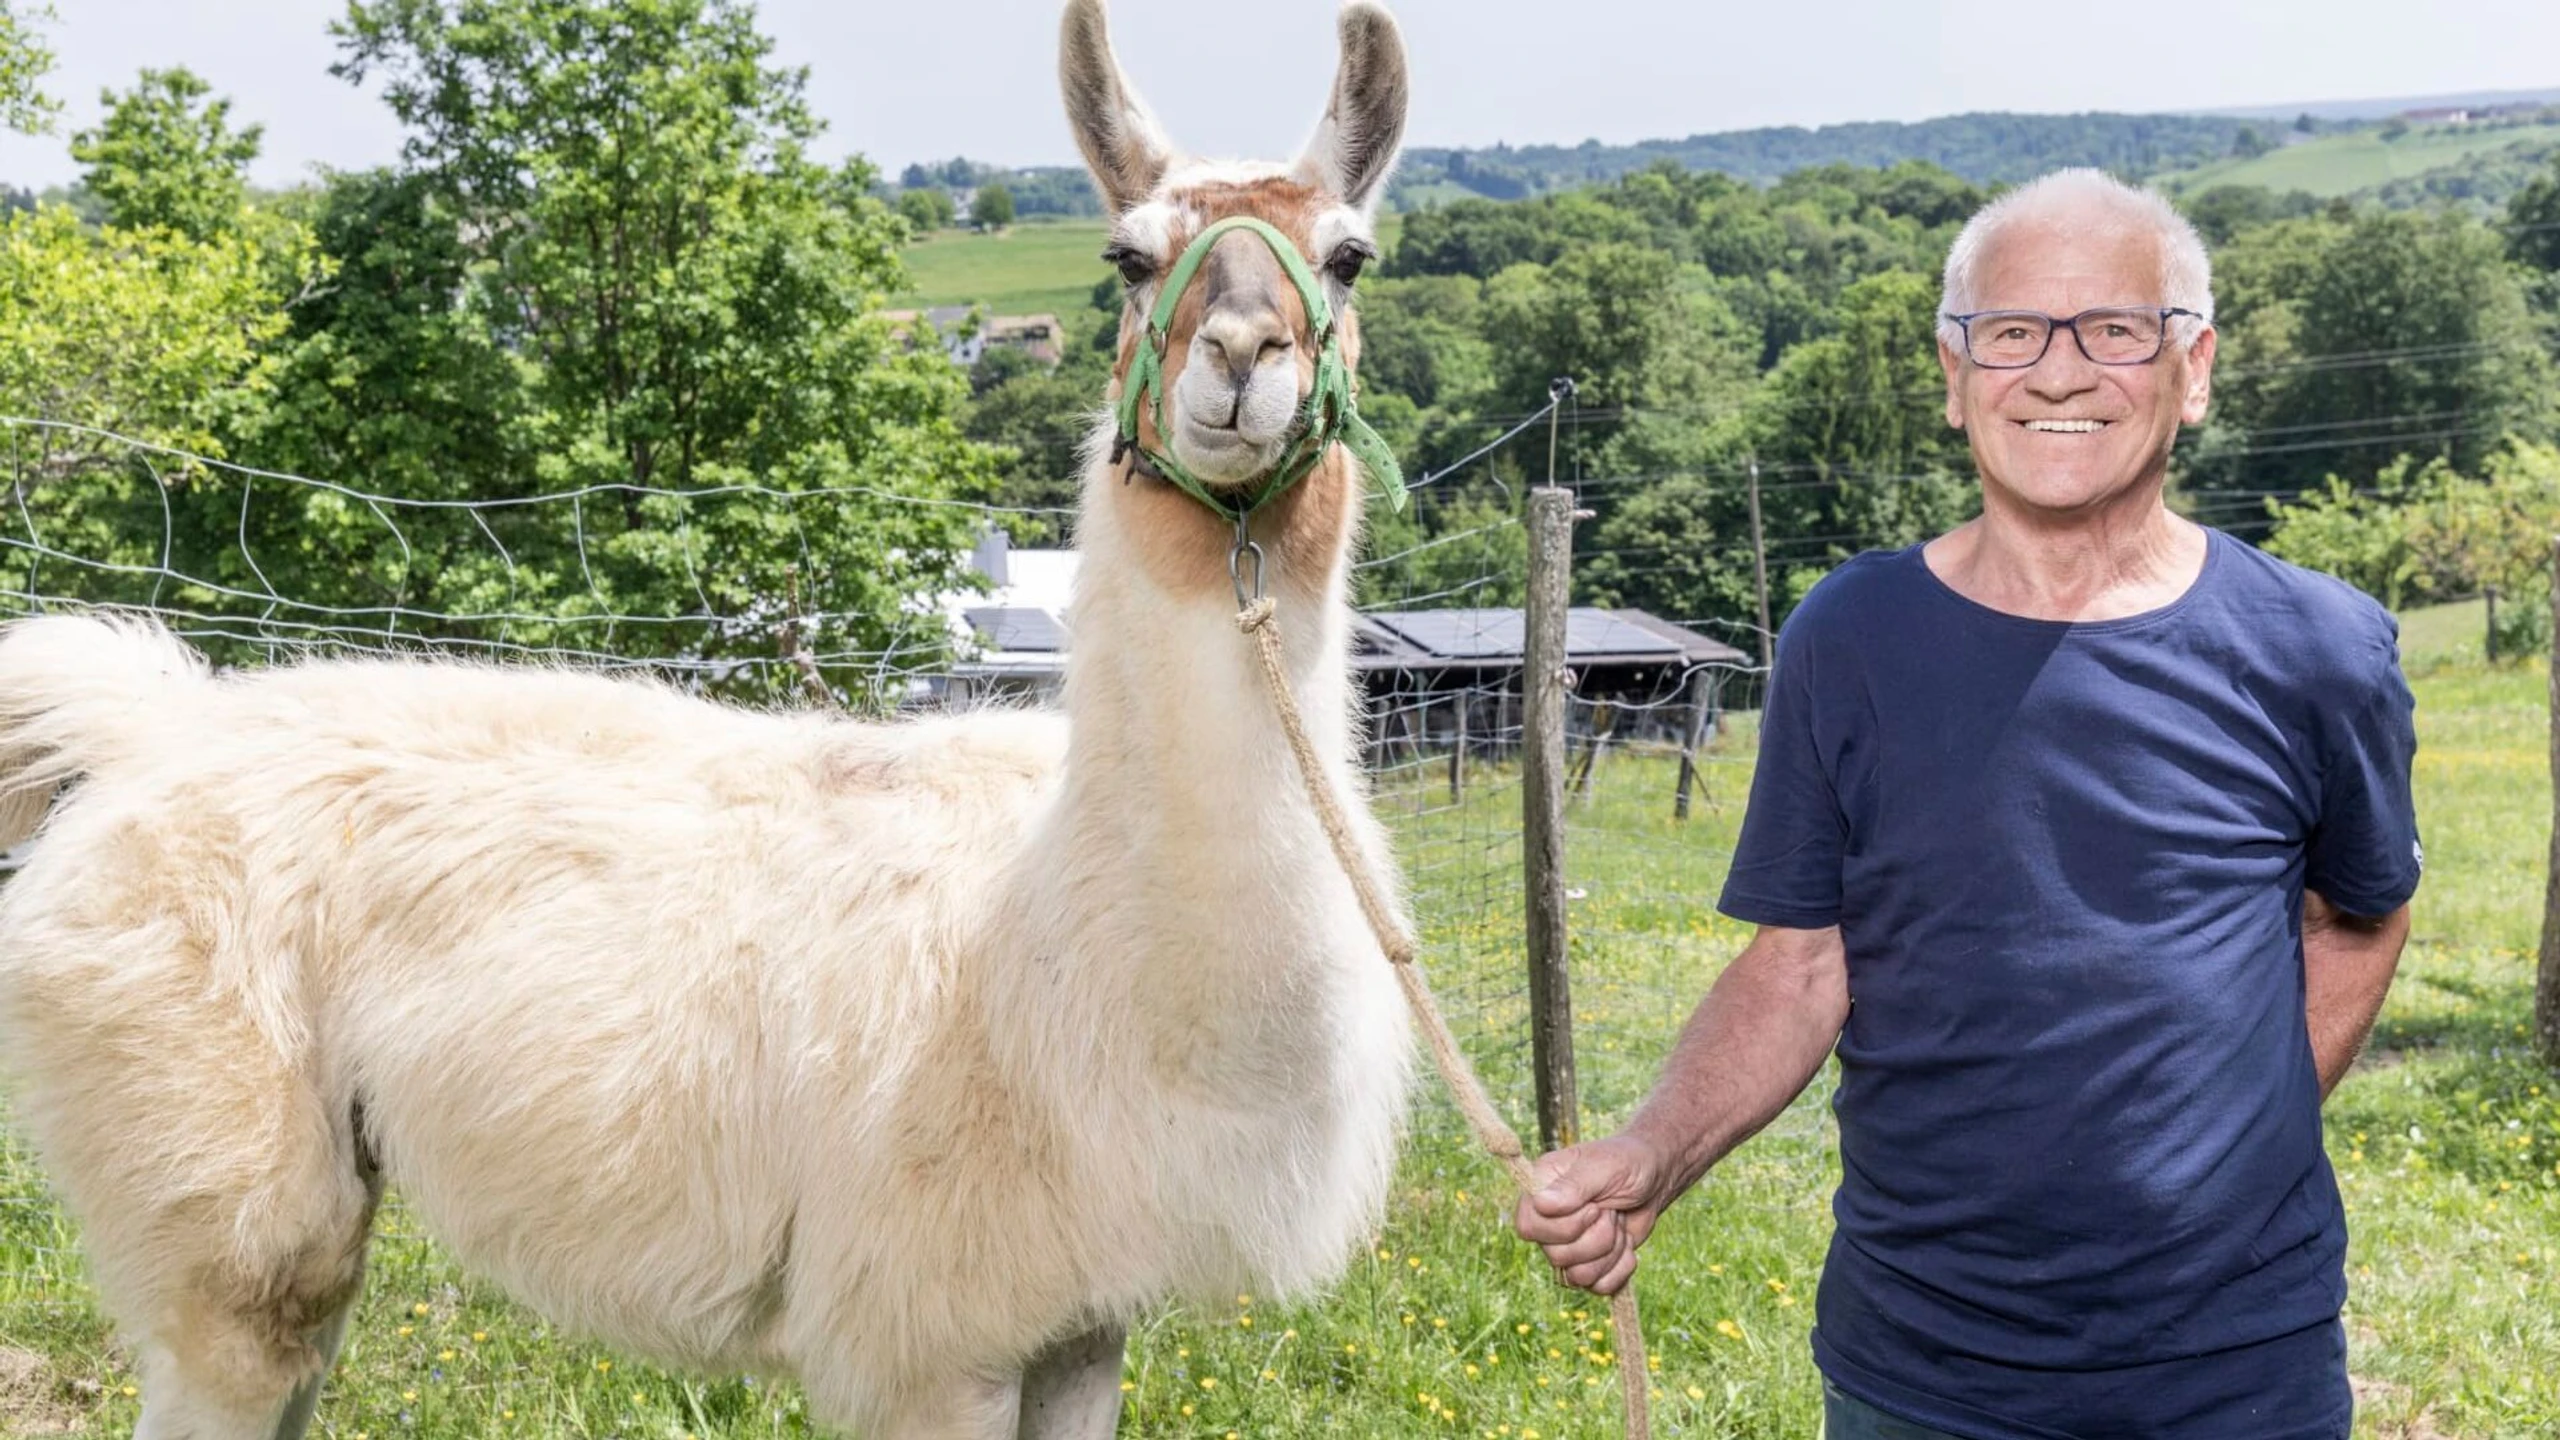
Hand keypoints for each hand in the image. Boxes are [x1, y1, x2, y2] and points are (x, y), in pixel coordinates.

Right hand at [1510, 1132, 1676, 1295]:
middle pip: (1556, 1256)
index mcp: (1541, 1189)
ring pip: (1577, 1276)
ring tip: (1619, 1224)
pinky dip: (1621, 1268)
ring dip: (1610, 1252)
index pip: (1529, 1227)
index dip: (1565, 1226)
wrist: (1656, 1179)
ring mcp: (1567, 1245)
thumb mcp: (1604, 1167)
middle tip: (1611, 1211)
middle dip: (1598, 1238)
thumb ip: (1574, 1186)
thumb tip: (1540, 1203)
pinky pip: (1598, 1287)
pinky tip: (1627, 1243)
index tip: (1595, 1206)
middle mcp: (1548, 1220)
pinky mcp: (1589, 1264)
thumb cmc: (1628, 1162)